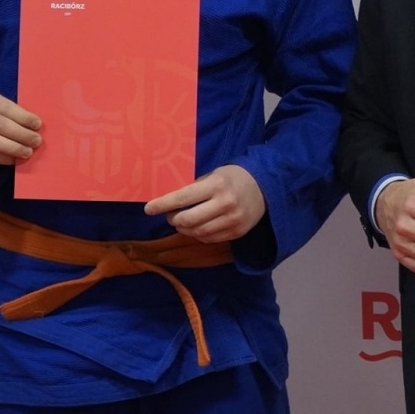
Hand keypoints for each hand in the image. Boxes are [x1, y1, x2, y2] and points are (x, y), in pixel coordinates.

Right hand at [0, 93, 41, 165]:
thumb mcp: (5, 109)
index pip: (6, 107)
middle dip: (20, 134)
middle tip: (36, 141)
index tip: (38, 124)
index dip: (23, 117)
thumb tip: (38, 127)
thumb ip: (18, 114)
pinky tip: (15, 159)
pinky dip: (3, 158)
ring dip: (13, 148)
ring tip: (28, 152)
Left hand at [145, 164, 265, 242]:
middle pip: (188, 220)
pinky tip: (197, 227)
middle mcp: (225, 204)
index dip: (163, 204)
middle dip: (173, 219)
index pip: (183, 197)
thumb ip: (195, 188)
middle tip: (170, 215)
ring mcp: (232, 221)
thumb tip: (169, 199)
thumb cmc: (234, 177)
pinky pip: (209, 239)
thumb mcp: (215, 175)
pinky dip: (198, 235)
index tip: (148, 208)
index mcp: (217, 185)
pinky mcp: (237, 232)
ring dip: (184, 228)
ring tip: (182, 221)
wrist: (266, 187)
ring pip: (197, 233)